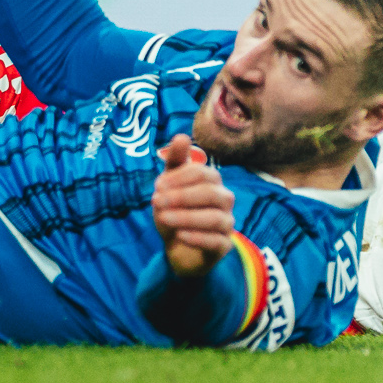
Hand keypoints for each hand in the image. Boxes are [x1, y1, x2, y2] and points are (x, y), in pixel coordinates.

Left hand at [151, 134, 234, 277]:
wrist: (177, 246)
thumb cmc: (174, 210)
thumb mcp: (168, 186)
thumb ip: (174, 162)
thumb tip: (181, 136)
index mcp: (212, 182)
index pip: (202, 173)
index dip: (179, 177)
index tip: (157, 186)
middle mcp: (224, 200)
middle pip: (212, 193)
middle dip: (181, 196)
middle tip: (156, 201)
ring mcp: (226, 223)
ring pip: (216, 218)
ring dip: (187, 217)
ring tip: (163, 218)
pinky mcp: (224, 246)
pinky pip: (217, 242)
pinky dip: (197, 238)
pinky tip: (179, 235)